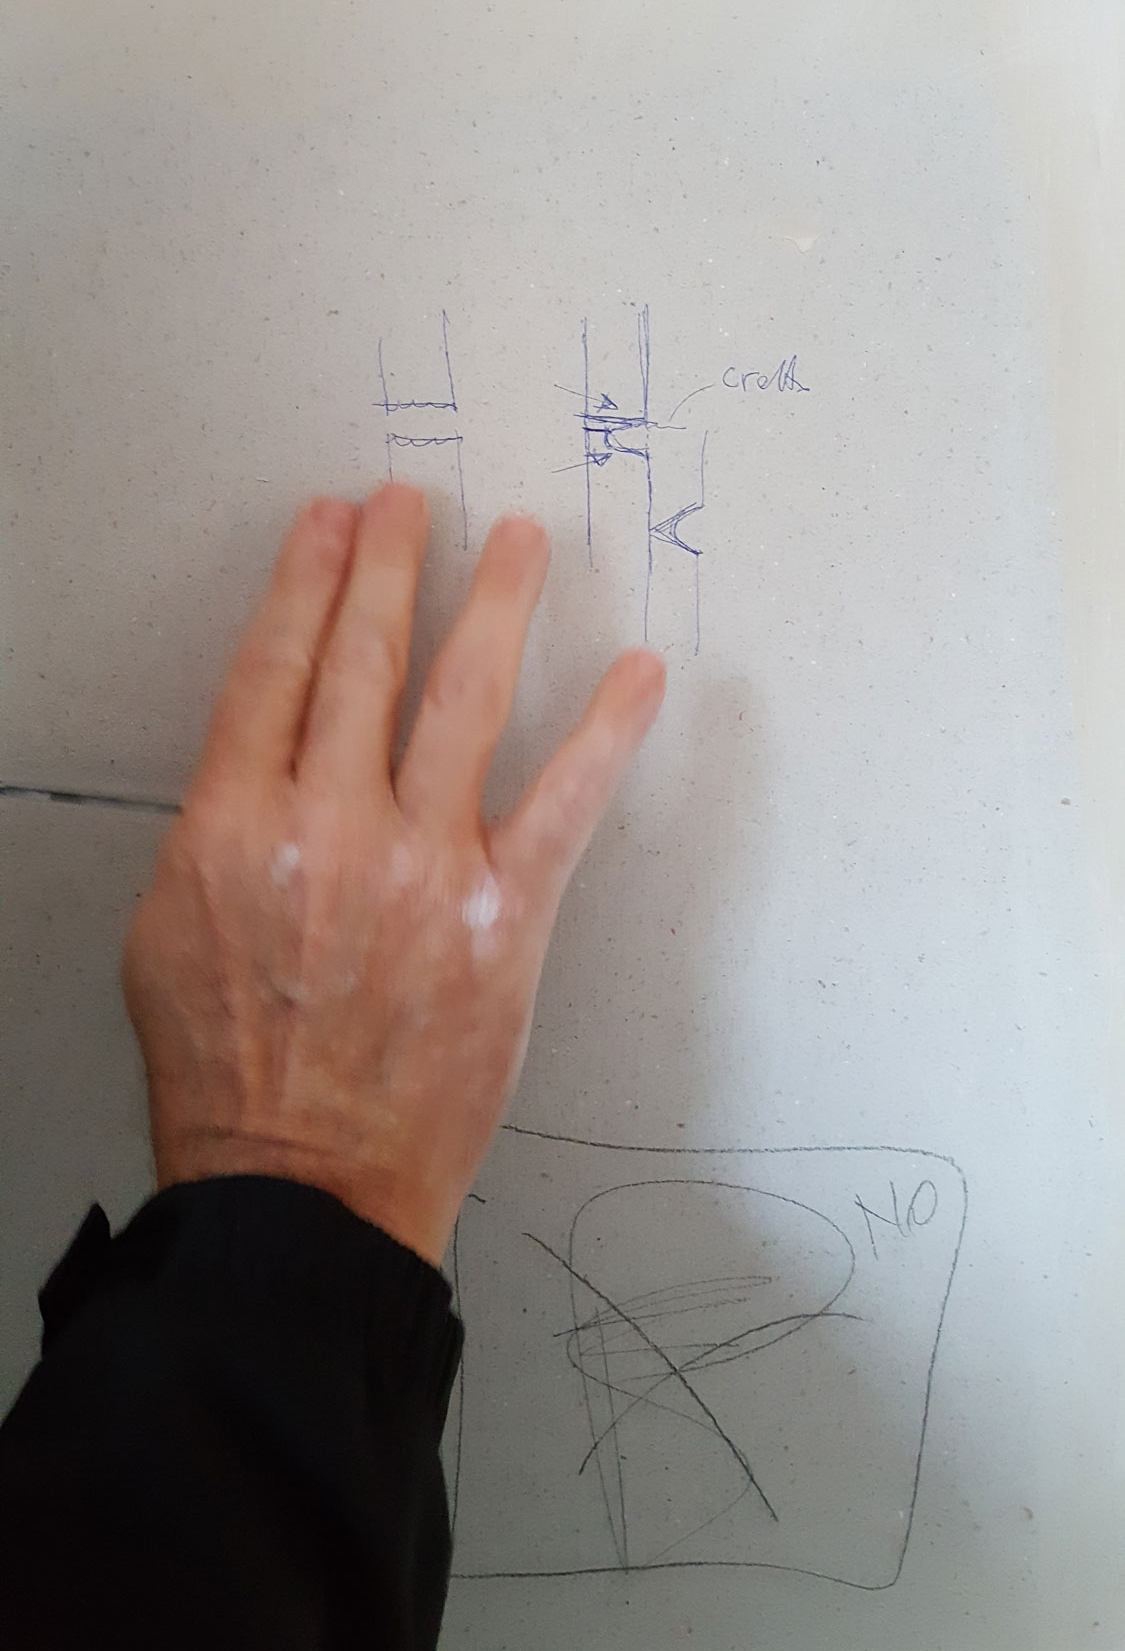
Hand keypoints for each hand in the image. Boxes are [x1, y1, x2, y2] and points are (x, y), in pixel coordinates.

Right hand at [121, 485, 664, 1264]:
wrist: (302, 1181)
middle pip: (362, 659)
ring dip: (494, 605)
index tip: (332, 523)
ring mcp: (423, 868)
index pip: (272, 665)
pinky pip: (566, 802)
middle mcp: (327, 827)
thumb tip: (266, 755)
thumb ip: (217, 829)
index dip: (306, 581)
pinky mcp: (502, 918)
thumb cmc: (229, 1070)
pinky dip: (607, 731)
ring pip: (463, 700)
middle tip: (411, 503)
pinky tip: (636, 674)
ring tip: (517, 541)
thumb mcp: (168, 933)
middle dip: (389, 565)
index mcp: (231, 824)